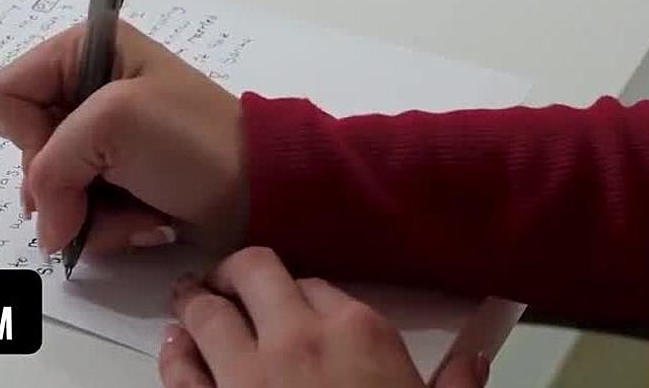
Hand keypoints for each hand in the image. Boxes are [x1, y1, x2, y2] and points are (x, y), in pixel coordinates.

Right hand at [0, 22, 246, 254]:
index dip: (25, 132)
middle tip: (103, 185)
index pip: (4, 94)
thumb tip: (47, 229)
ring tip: (138, 207)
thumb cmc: (193, 140)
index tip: (64, 147)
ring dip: (91, 212)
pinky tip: (149, 220)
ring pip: (50, 193)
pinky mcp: (118, 184)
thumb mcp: (114, 123)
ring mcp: (103, 143)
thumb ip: (52, 166)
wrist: (262, 189)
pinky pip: (81, 216)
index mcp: (84, 52)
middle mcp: (86, 92)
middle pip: (24, 150)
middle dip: (62, 182)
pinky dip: (112, 227)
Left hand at [160, 247, 490, 387]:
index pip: (316, 283)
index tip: (295, 301)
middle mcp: (295, 339)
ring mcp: (246, 375)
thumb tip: (473, 364)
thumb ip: (453, 387)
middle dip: (237, 272)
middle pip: (252, 272)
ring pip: (206, 312)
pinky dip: (174, 353)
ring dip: (194, 302)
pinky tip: (175, 346)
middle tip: (229, 279)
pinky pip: (180, 370)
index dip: (300, 290)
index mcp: (357, 333)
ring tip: (188, 298)